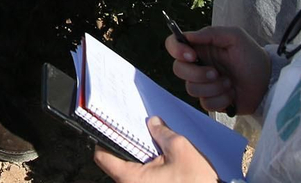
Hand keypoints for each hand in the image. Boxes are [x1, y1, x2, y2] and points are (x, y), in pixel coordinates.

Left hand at [94, 118, 216, 182]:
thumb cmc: (197, 182)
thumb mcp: (180, 149)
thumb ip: (162, 132)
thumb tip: (153, 123)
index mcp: (131, 178)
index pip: (103, 157)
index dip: (104, 138)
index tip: (109, 126)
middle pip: (117, 161)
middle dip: (127, 144)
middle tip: (136, 129)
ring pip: (131, 168)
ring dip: (140, 154)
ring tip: (151, 141)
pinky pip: (142, 176)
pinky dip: (148, 165)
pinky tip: (159, 156)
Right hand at [166, 27, 271, 115]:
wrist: (267, 82)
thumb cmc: (252, 56)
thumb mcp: (235, 36)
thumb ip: (211, 33)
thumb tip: (188, 36)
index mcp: (200, 47)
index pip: (173, 44)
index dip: (176, 50)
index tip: (191, 56)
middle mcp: (197, 65)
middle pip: (178, 70)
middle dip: (197, 74)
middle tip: (216, 73)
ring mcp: (203, 84)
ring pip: (191, 89)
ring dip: (213, 88)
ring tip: (229, 83)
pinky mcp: (211, 101)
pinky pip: (205, 104)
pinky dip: (221, 99)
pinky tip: (232, 95)